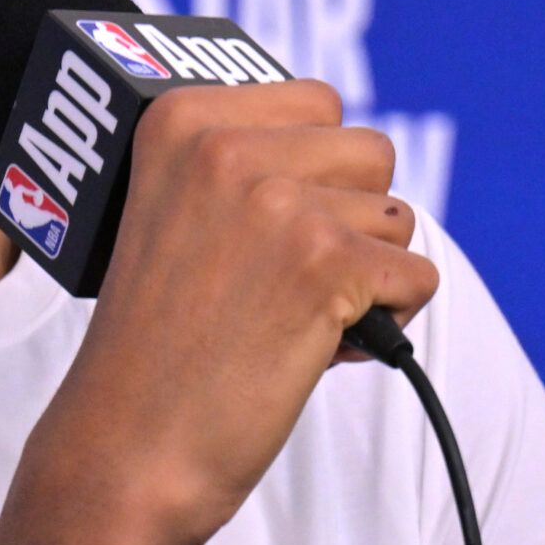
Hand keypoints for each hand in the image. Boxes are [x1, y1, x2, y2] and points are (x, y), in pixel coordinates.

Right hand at [0, 81, 438, 544]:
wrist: (129, 444)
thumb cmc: (154, 340)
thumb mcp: (166, 209)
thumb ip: (236, 159)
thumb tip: (341, 145)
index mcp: (177, 119)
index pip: (315, 100)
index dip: (313, 169)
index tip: (267, 224)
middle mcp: (225, 146)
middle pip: (369, 149)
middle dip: (351, 215)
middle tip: (288, 274)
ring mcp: (275, 202)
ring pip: (396, 215)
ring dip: (368, 270)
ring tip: (297, 312)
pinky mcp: (323, 263)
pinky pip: (415, 278)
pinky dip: (387, 322)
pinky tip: (321, 346)